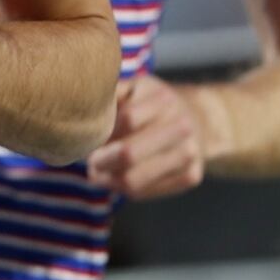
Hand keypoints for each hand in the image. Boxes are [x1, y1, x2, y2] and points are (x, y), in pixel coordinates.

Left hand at [86, 74, 207, 198]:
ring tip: (98, 170)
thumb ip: (110, 93)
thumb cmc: (152, 103)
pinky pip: (144, 192)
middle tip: (89, 161)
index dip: (101, 131)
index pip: (126, 119)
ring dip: (107, 179)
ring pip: (133, 180)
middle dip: (100, 161)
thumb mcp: (134, 87)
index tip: (87, 137)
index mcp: (163, 100)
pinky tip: (117, 176)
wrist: (199, 119)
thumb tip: (79, 106)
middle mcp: (182, 126)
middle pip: (129, 155)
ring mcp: (189, 153)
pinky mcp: (192, 176)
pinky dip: (122, 188)